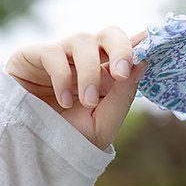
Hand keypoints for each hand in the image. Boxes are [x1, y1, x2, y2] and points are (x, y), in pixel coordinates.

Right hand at [3, 26, 149, 150]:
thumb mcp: (105, 122)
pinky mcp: (32, 56)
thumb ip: (123, 95)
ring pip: (83, 41)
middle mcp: (86, 60)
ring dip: (90, 72)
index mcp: (108, 74)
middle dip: (120, 49)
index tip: (153, 43)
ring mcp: (61, 56)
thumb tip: (142, 63)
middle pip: (109, 34)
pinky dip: (62, 77)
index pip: (127, 49)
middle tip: (122, 73)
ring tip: (88, 102)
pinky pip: (53, 53)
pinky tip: (65, 101)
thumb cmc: (71, 137)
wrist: (36, 151)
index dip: (141, 42)